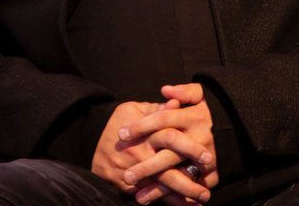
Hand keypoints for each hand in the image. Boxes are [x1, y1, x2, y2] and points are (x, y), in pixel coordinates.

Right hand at [91, 98, 212, 202]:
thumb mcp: (136, 108)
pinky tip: (182, 205)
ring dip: (181, 195)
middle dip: (189, 181)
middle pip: (168, 169)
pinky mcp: (127, 185)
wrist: (90, 136)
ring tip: (200, 200)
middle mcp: (141, 154)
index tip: (208, 156)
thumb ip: (158, 109)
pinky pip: (148, 196)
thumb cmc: (118, 119)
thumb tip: (177, 103)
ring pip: (160, 186)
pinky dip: (165, 201)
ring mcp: (134, 172)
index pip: (171, 139)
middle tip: (208, 189)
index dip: (190, 148)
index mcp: (147, 133)